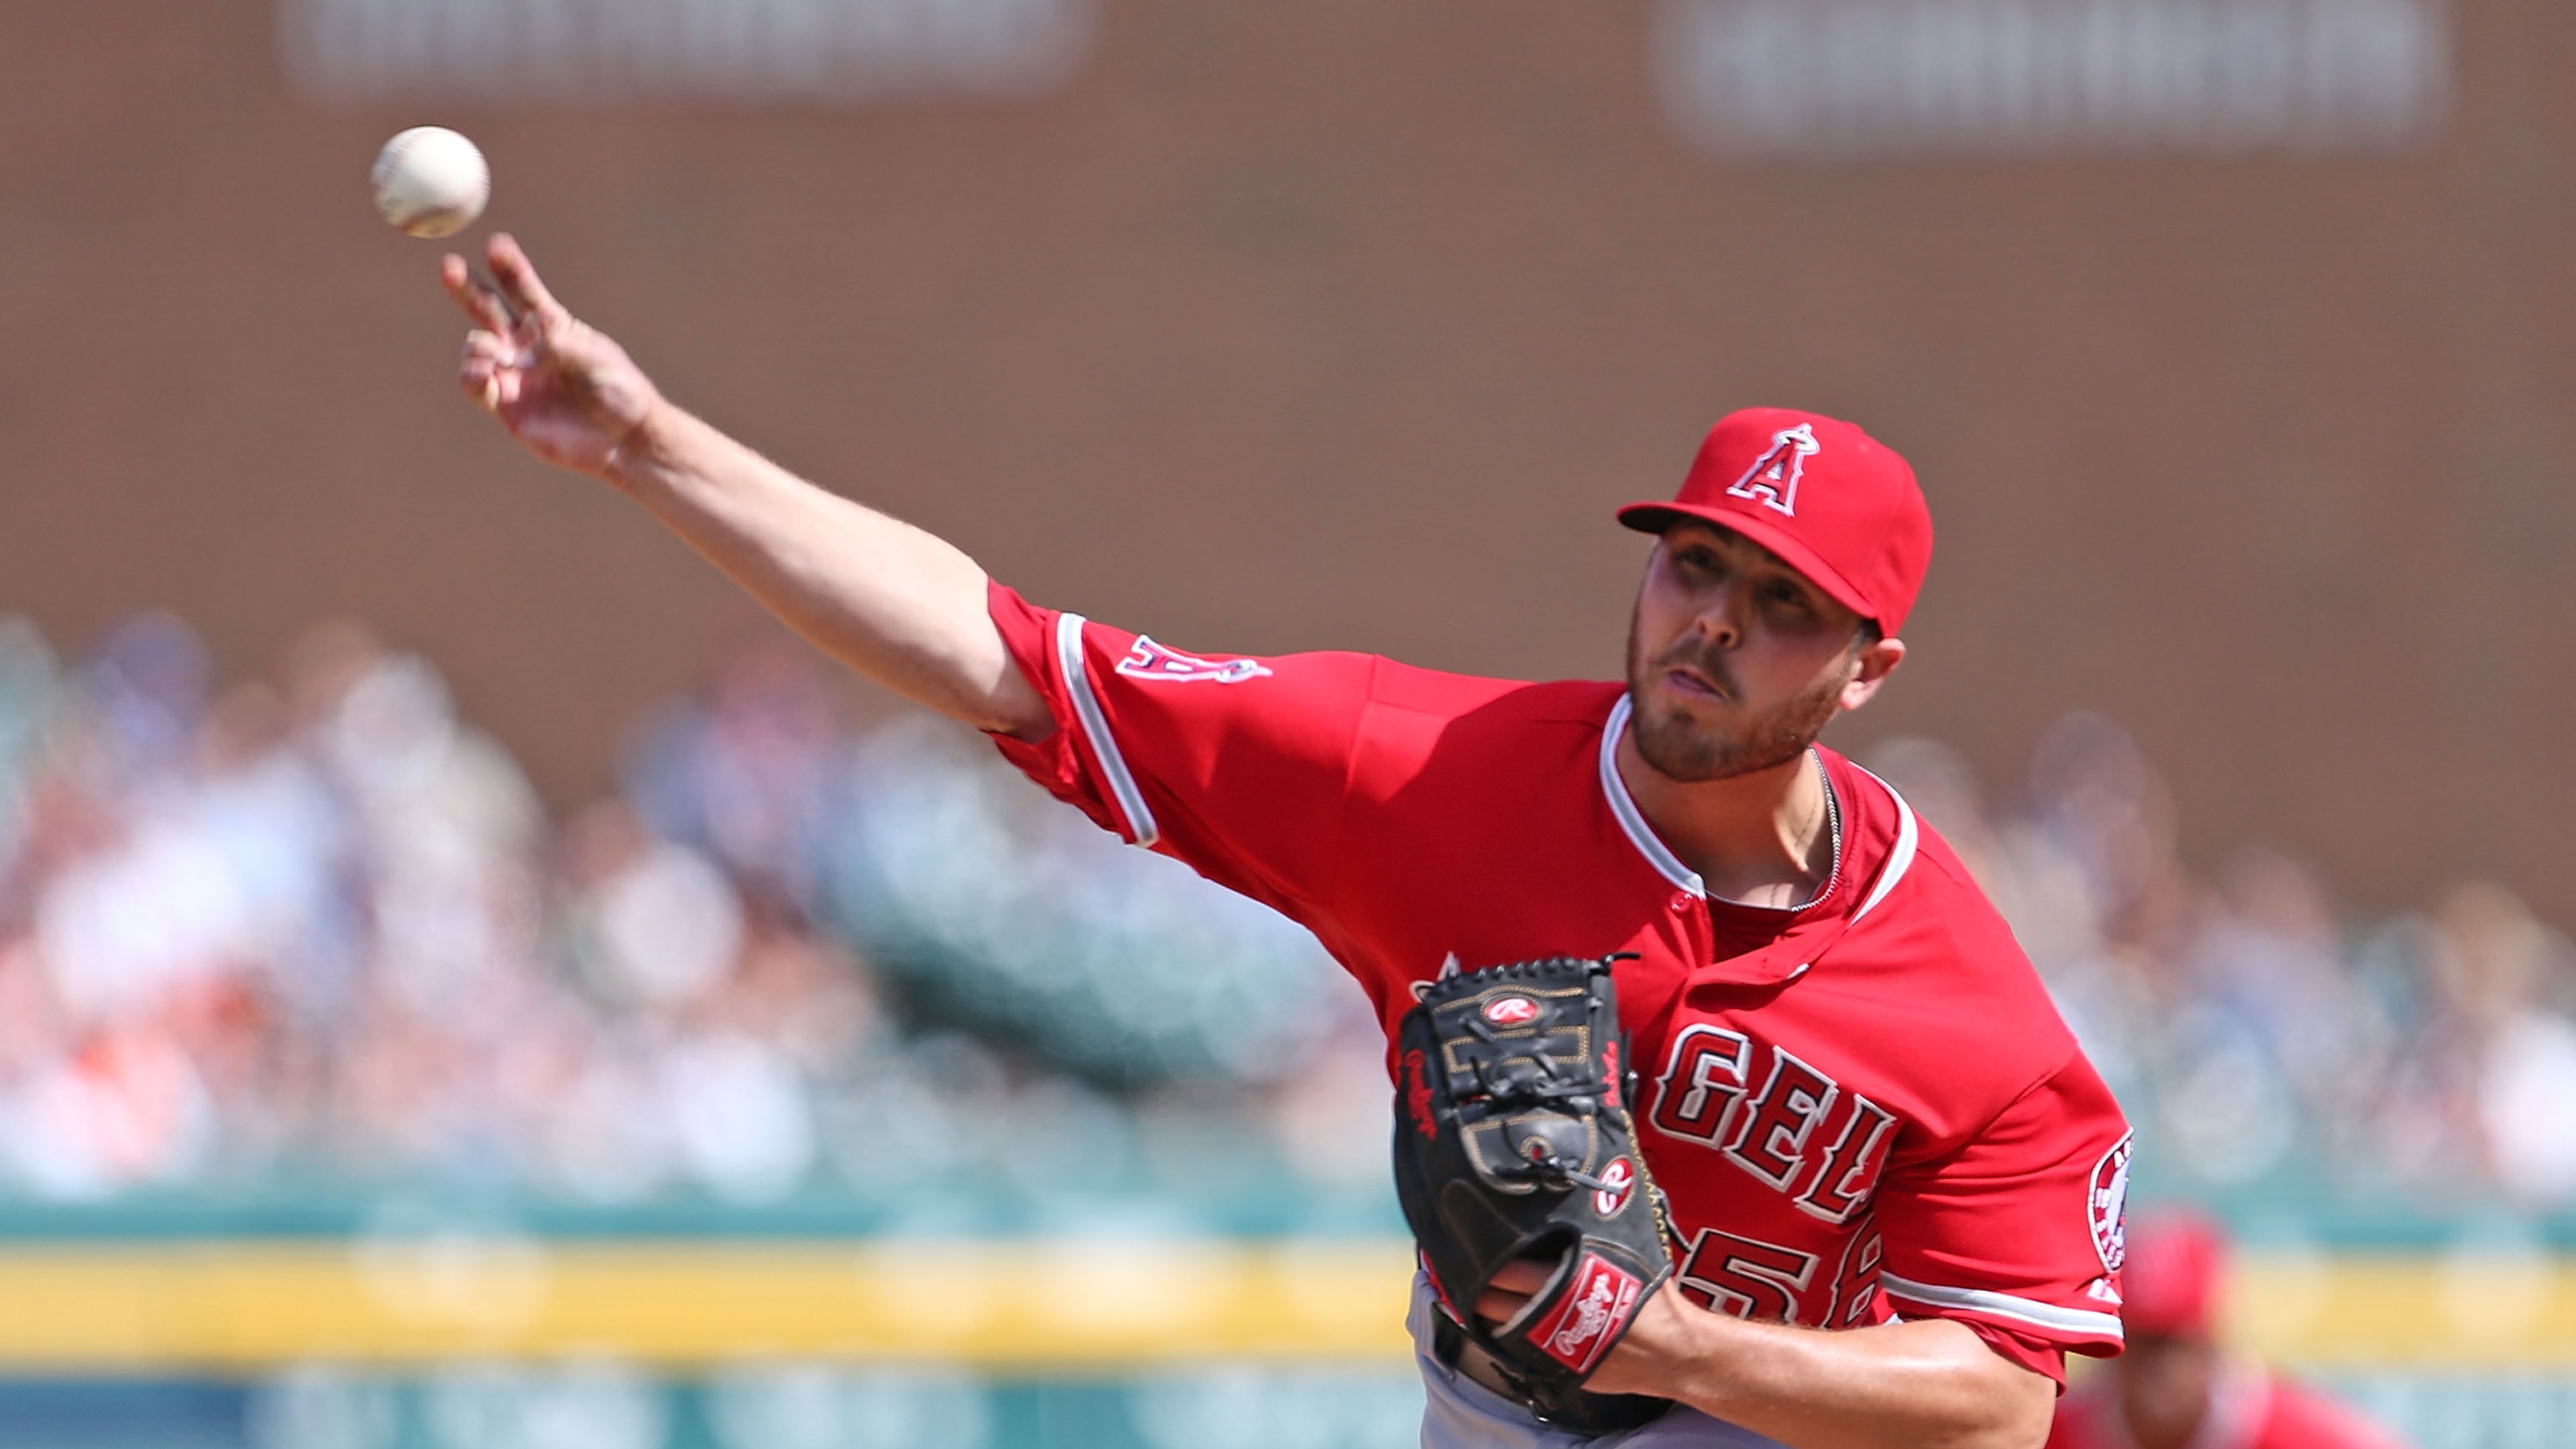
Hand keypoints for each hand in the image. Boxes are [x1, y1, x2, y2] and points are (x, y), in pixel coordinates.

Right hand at [442, 234, 664, 478]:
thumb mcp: (596, 361)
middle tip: (447, 266)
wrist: (624, 440)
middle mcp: (527, 346)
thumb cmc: (620, 394)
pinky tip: (486, 376)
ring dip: (479, 346)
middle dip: (466, 286)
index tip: (496, 245)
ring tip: (498, 357)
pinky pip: (475, 385)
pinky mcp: (506, 405)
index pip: (524, 289)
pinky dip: (473, 376)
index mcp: (553, 326)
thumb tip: (519, 354)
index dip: (509, 267)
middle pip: (487, 308)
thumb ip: (557, 349)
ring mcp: (513, 374)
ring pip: (475, 347)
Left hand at [1476, 1258, 1695, 1399]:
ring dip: (1486, 1315)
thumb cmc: (1655, 1302)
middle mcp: (1553, 1316)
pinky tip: (1500, 1327)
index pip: (1510, 1270)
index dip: (1488, 1261)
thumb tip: (1586, 1205)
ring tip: (1474, 1299)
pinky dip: (1507, 1339)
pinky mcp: (1558, 1370)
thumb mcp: (1630, 1258)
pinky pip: (1519, 1353)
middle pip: (1494, 1302)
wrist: (1674, 1354)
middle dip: (1477, 1289)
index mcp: (1567, 1283)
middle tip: (1466, 1274)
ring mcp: (1552, 1348)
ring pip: (1500, 1330)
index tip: (1473, 1248)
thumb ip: (1599, 1238)